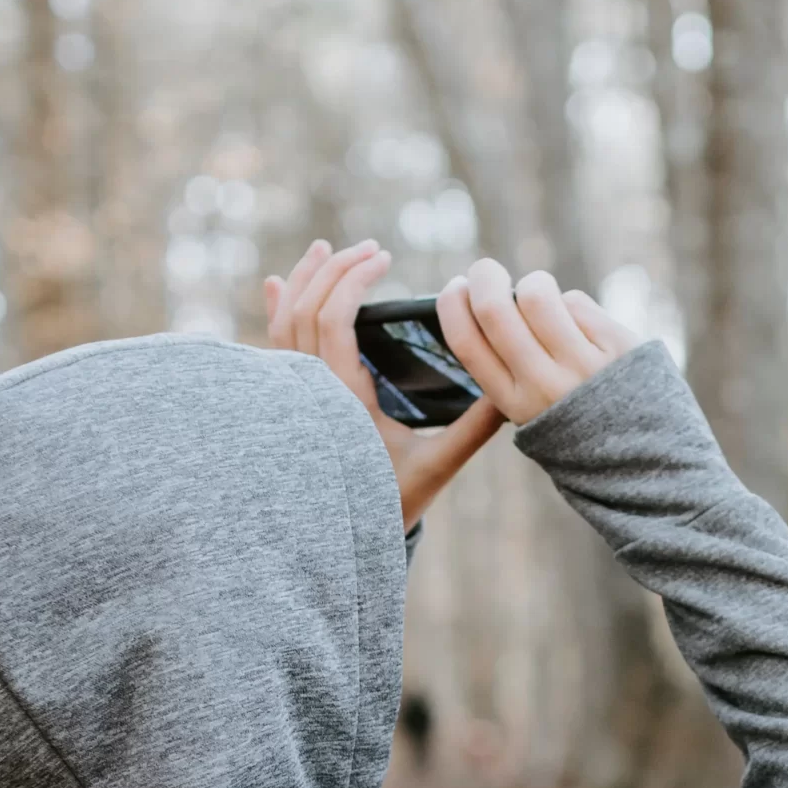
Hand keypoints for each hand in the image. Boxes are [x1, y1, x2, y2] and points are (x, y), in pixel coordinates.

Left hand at [266, 239, 506, 529]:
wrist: (337, 537)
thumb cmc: (390, 501)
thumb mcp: (437, 465)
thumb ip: (475, 428)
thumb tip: (514, 395)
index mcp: (340, 401)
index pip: (333, 321)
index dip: (355, 281)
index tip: (385, 259)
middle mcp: (307, 392)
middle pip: (304, 310)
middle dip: (335, 270)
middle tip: (371, 250)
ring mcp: (290, 394)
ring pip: (283, 322)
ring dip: (303, 280)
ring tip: (326, 249)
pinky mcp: (287, 398)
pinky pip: (273, 344)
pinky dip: (275, 309)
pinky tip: (276, 282)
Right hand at [435, 259, 640, 424]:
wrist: (643, 451)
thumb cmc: (576, 420)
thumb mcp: (530, 411)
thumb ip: (506, 368)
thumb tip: (484, 301)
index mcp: (514, 403)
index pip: (467, 344)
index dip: (452, 306)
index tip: (456, 288)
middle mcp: (545, 385)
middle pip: (495, 310)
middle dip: (484, 277)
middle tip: (487, 271)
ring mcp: (583, 364)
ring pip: (538, 294)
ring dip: (534, 284)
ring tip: (542, 297)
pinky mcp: (617, 345)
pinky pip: (577, 302)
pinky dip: (571, 304)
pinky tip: (580, 324)